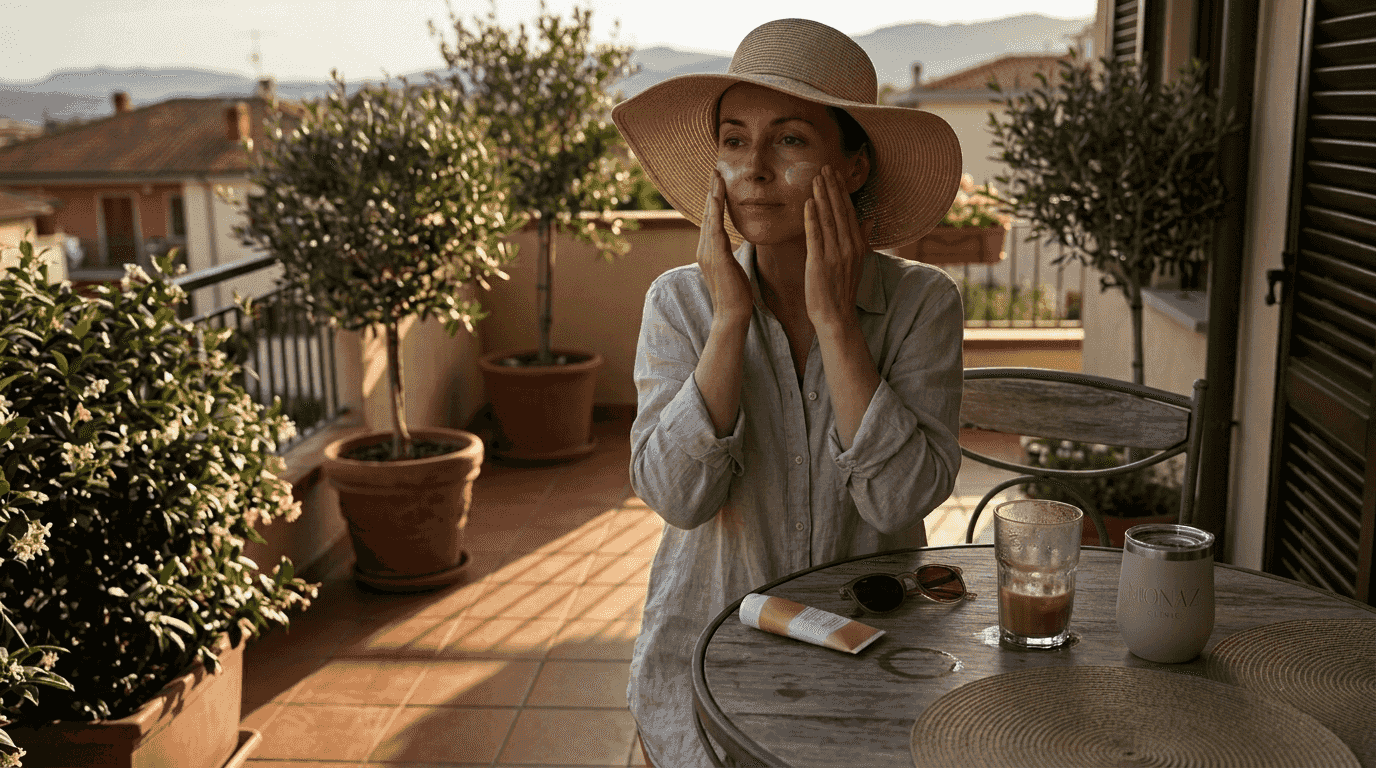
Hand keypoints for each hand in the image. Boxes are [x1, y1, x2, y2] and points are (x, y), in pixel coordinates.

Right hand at [698, 169, 753, 326]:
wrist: (731, 314)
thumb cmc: (736, 294)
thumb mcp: (733, 267)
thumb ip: (731, 252)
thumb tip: (738, 241)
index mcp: (709, 251)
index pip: (711, 219)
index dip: (714, 200)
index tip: (719, 181)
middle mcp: (704, 248)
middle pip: (707, 213)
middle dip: (711, 191)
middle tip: (715, 169)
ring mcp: (708, 252)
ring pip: (709, 217)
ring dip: (713, 195)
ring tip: (717, 176)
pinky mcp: (716, 256)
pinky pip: (715, 228)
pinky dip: (715, 211)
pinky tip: (718, 197)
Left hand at [804, 165, 873, 330]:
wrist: (836, 316)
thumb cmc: (842, 290)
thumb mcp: (856, 261)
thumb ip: (862, 237)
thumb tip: (870, 217)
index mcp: (857, 245)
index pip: (849, 211)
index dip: (841, 191)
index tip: (835, 173)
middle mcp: (848, 247)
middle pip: (839, 211)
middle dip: (831, 187)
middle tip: (824, 166)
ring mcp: (835, 255)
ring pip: (828, 219)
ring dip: (822, 196)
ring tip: (816, 178)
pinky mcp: (819, 263)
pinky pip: (816, 235)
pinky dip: (812, 217)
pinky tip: (808, 202)